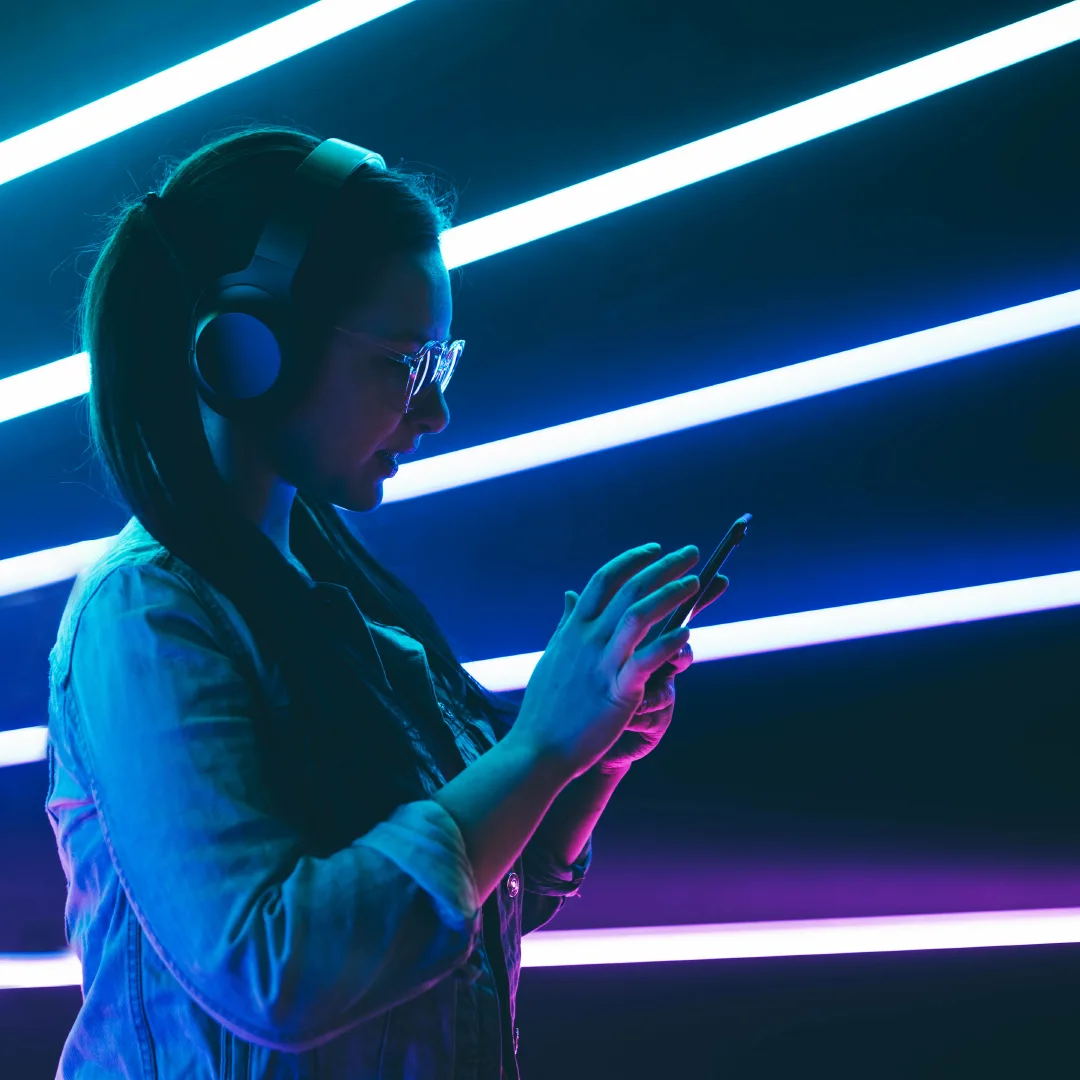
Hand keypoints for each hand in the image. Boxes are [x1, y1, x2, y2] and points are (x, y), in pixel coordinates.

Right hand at [509, 544, 704, 781]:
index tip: (655, 548)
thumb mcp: (553, 655)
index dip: (632, 560)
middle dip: (663, 568)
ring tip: (695, 583)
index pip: (603, 580)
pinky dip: (667, 644)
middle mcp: (587, 639)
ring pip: (638, 616)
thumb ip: (566, 623)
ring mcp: (602, 664)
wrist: (538, 748)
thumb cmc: (546, 706)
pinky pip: (645, 660)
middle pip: (629, 590)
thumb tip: (569, 595)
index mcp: (573, 629)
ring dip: (670, 595)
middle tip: (691, 554)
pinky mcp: (617, 692)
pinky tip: (686, 635)